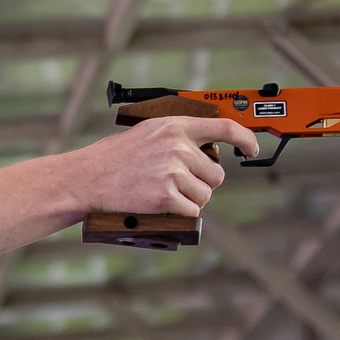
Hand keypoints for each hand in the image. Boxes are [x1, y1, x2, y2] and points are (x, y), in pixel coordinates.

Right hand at [68, 115, 259, 217]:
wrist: (87, 178)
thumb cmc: (114, 158)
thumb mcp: (148, 133)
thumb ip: (178, 136)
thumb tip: (209, 149)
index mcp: (175, 126)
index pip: (225, 128)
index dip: (246, 139)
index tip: (252, 149)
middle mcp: (177, 146)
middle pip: (216, 174)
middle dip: (202, 183)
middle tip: (178, 185)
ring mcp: (172, 171)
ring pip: (205, 195)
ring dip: (191, 200)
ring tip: (165, 195)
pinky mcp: (165, 196)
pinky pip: (192, 210)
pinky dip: (182, 213)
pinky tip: (163, 206)